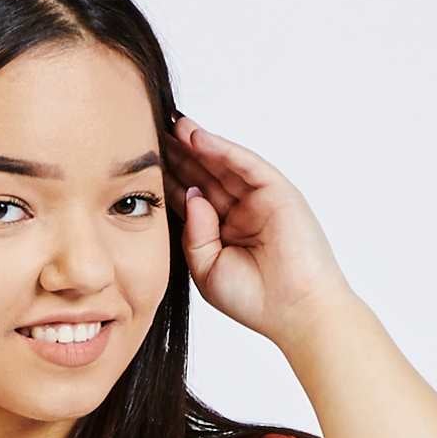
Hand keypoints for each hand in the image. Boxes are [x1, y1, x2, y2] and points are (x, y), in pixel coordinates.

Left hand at [171, 115, 356, 348]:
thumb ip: (193, 233)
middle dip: (180, 155)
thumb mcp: (206, 269)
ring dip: (198, 144)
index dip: (169, 179)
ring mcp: (259, 201)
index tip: (142, 161)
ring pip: (224, 166)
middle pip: (205, 176)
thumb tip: (192, 195)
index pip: (191, 199)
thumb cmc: (254, 300)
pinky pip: (246, 165)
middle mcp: (240, 212)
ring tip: (173, 125)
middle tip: (153, 131)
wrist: (294, 312)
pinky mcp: (277, 192)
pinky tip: (199, 138)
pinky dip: (223, 150)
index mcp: (222, 233)